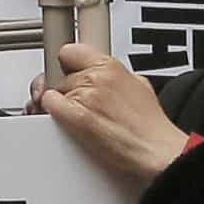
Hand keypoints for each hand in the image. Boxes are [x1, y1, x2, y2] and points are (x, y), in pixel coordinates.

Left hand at [39, 42, 188, 179]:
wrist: (156, 151)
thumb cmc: (150, 126)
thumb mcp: (139, 86)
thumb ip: (116, 76)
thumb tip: (105, 77)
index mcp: (110, 66)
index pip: (70, 52)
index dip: (67, 66)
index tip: (69, 74)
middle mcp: (95, 77)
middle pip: (59, 76)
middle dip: (65, 90)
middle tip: (80, 105)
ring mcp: (84, 96)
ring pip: (52, 92)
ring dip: (60, 105)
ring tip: (83, 119)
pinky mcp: (74, 117)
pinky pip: (47, 105)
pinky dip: (50, 113)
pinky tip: (67, 123)